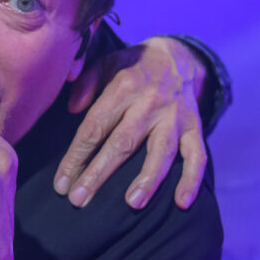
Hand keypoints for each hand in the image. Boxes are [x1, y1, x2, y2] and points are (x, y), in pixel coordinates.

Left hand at [57, 36, 207, 209]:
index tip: (61, 183)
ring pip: (161, 151)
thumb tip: (72, 109)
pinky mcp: (195, 126)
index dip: (76, 156)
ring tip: (132, 204)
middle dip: (99, 174)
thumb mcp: (104, 63)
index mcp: (122, 87)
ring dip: (148, 179)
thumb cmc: (129, 67)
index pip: (94, 127)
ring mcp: (174, 116)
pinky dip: (192, 179)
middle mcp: (149, 103)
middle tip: (80, 200)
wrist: (176, 56)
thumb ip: (86, 83)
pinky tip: (182, 203)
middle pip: (122, 144)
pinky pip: (198, 155)